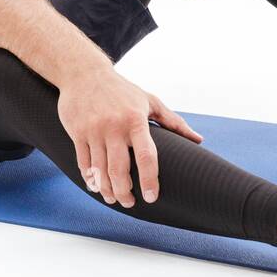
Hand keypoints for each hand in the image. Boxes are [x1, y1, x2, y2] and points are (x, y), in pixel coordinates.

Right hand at [56, 66, 203, 207]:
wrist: (84, 73)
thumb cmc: (122, 90)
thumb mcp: (149, 101)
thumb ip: (174, 122)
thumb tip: (198, 140)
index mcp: (135, 120)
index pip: (146, 156)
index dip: (149, 180)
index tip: (151, 197)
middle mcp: (114, 127)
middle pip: (119, 170)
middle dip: (124, 192)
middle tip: (130, 203)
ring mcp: (93, 130)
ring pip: (100, 170)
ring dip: (107, 190)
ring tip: (114, 199)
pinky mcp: (77, 132)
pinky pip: (83, 163)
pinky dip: (90, 178)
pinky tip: (96, 186)